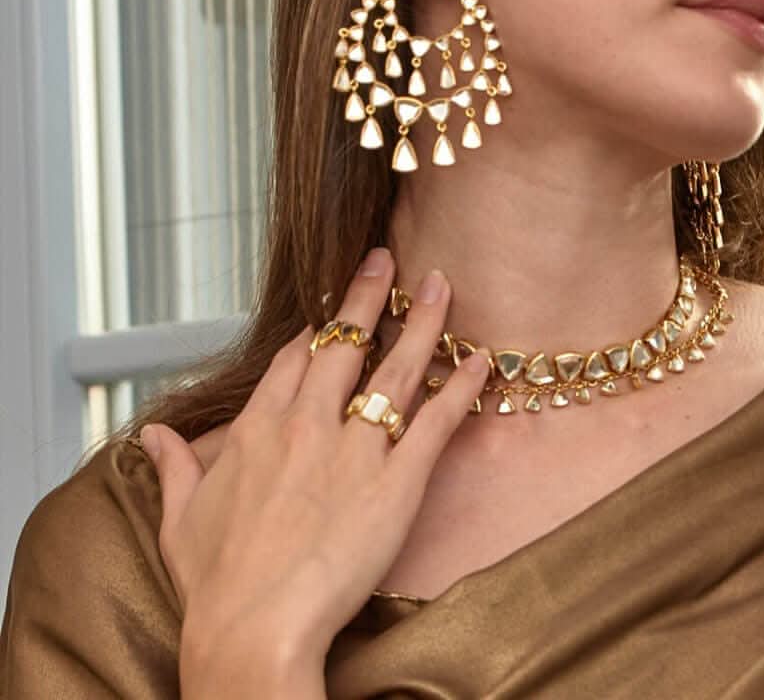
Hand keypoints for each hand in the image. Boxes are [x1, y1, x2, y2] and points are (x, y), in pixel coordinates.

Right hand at [138, 248, 489, 686]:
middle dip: (370, 296)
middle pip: (346, 343)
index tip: (334, 306)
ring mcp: (356, 448)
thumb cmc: (217, 585)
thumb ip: (171, 468)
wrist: (252, 631)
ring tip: (441, 284)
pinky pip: (436, 422)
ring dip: (423, 322)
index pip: (294, 358)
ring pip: (396, 368)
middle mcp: (309, 424)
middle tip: (389, 260)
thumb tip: (155, 438)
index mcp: (259, 427)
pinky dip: (461, 388)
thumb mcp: (180, 519)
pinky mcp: (397, 481)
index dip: (318, 327)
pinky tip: (479, 359)